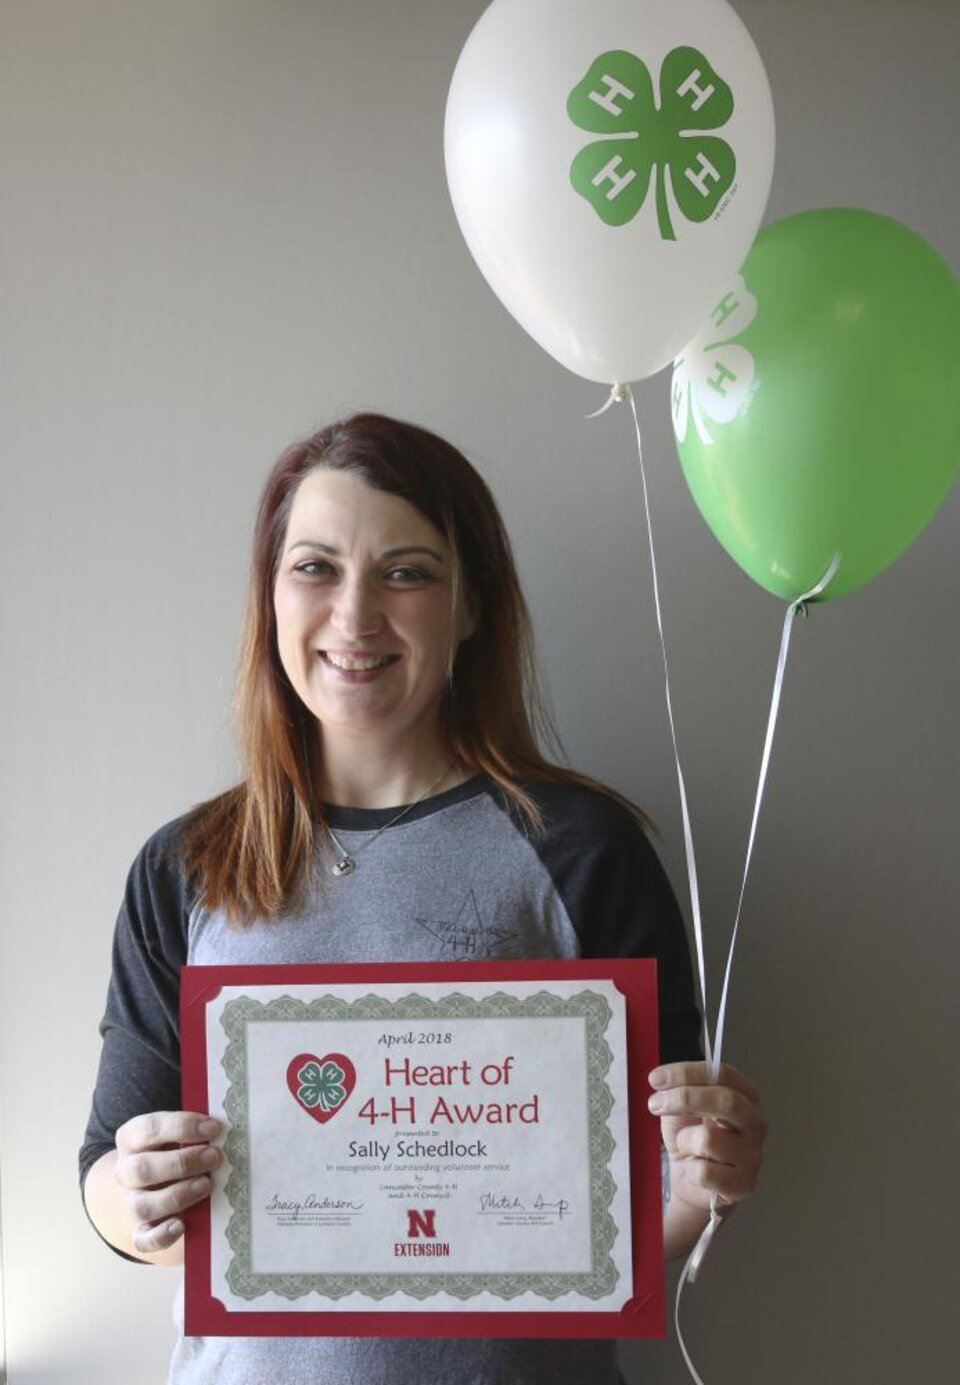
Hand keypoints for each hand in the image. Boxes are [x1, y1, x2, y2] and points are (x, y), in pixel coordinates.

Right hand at [113, 1110, 222, 1255]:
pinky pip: (143, 1240)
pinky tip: (181, 1225)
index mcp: (131, 1139)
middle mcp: (126, 1171)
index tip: (212, 1128)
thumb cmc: (177, 1148)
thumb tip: (224, 1132)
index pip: (148, 1129)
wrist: (159, 1180)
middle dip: (182, 1163)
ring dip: (177, 1196)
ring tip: (207, 1184)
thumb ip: (195, 1133)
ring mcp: (131, 1202)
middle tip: (214, 1157)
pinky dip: (161, 1235)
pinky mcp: (140, 1229)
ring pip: (142, 1206)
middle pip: (142, 1169)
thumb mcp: (181, 1134)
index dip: (181, 1127)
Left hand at [648, 1061, 766, 1212]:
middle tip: (655, 1103)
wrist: (690, 1180)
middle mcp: (755, 1123)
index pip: (724, 1073)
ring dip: (684, 1141)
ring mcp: (752, 1155)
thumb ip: (680, 1088)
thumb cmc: (689, 1137)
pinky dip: (689, 1170)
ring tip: (684, 1146)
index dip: (688, 1073)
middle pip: (727, 1101)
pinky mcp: (743, 1185)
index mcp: (746, 1095)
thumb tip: (662, 1080)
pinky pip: (705, 1172)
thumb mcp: (682, 1106)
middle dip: (686, 1098)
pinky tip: (692, 1169)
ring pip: (709, 1139)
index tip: (656, 1078)